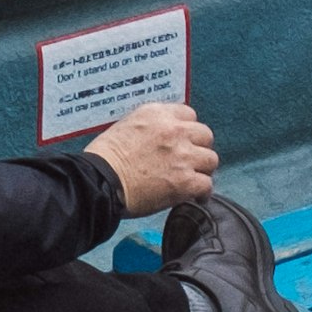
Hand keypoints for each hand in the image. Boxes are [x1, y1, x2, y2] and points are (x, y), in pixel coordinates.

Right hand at [91, 100, 216, 217]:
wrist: (100, 182)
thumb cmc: (104, 159)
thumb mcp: (125, 127)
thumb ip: (149, 128)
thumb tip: (160, 139)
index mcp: (157, 114)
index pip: (188, 114)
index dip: (187, 130)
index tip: (183, 141)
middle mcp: (174, 130)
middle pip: (205, 135)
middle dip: (198, 148)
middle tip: (190, 161)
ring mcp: (182, 156)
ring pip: (211, 159)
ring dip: (202, 169)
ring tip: (193, 179)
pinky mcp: (185, 181)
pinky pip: (207, 185)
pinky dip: (202, 193)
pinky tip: (195, 197)